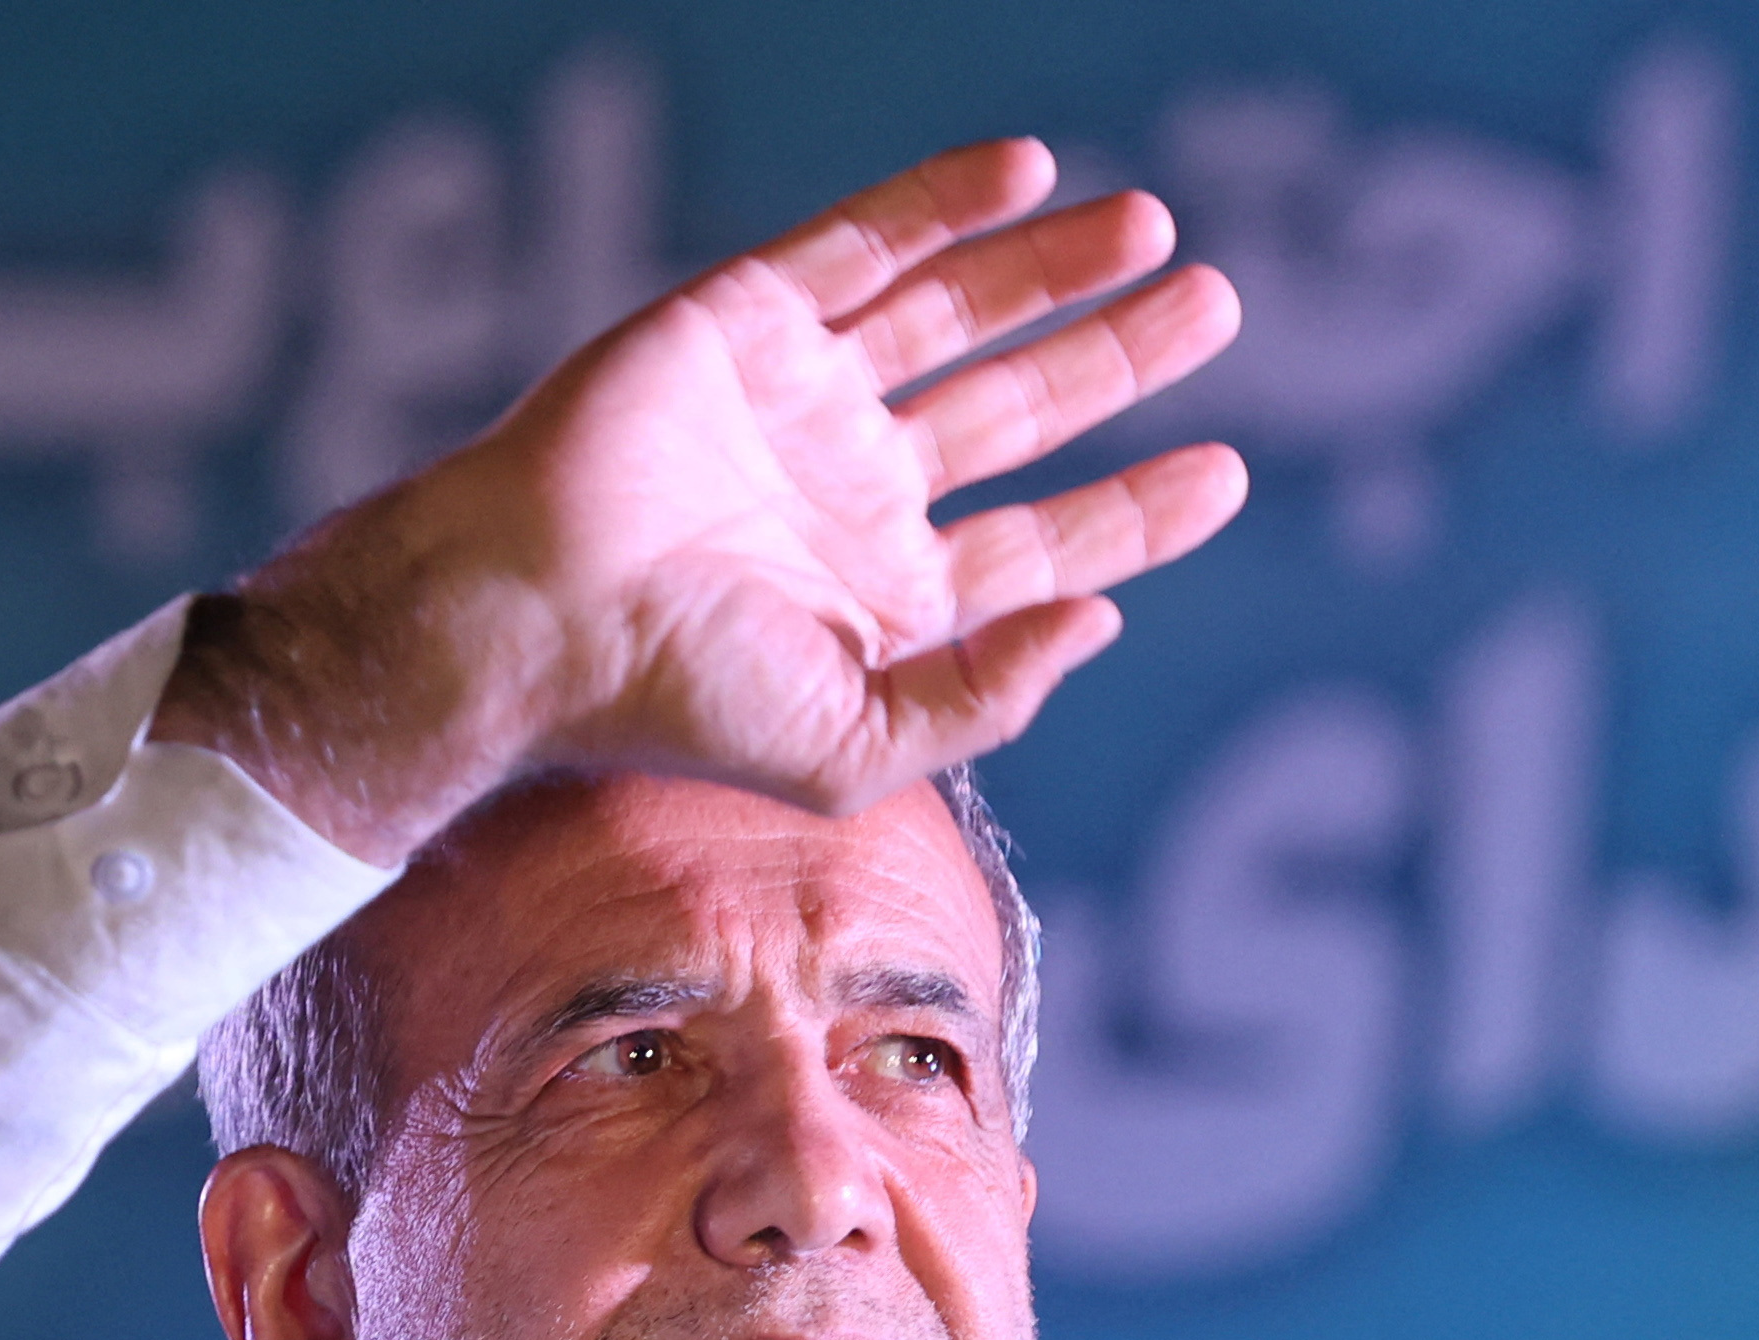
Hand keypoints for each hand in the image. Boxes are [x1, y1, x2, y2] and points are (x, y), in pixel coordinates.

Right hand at [155, 141, 1246, 861]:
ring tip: (1155, 228)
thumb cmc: (672, 701)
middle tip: (1221, 305)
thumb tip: (1102, 621)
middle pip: (1017, 410)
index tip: (1227, 472)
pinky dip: (943, 205)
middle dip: (1117, 356)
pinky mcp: (742, 322)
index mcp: (879, 602)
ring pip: (953, 315)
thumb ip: (983, 697)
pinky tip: (1031, 173)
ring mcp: (796, 403)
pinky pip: (860, 246)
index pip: (1038, 545)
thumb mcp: (851, 749)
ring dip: (1053, 269)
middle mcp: (847, 496)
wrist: (530, 614)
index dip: (1135, 510)